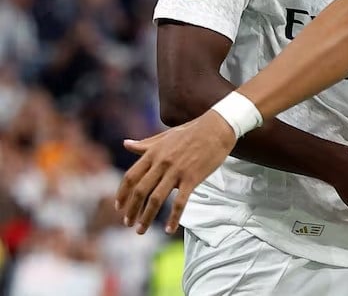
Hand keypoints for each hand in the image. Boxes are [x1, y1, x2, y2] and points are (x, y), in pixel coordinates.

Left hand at [116, 110, 235, 234]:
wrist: (217, 128)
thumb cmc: (192, 131)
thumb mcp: (165, 136)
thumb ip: (145, 144)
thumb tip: (125, 144)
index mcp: (153, 153)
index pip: (131, 177)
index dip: (122, 194)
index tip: (118, 207)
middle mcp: (161, 163)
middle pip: (140, 191)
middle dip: (131, 210)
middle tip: (127, 224)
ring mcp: (177, 171)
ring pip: (156, 199)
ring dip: (146, 218)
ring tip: (141, 230)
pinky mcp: (192, 178)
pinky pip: (180, 202)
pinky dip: (173, 218)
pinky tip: (169, 230)